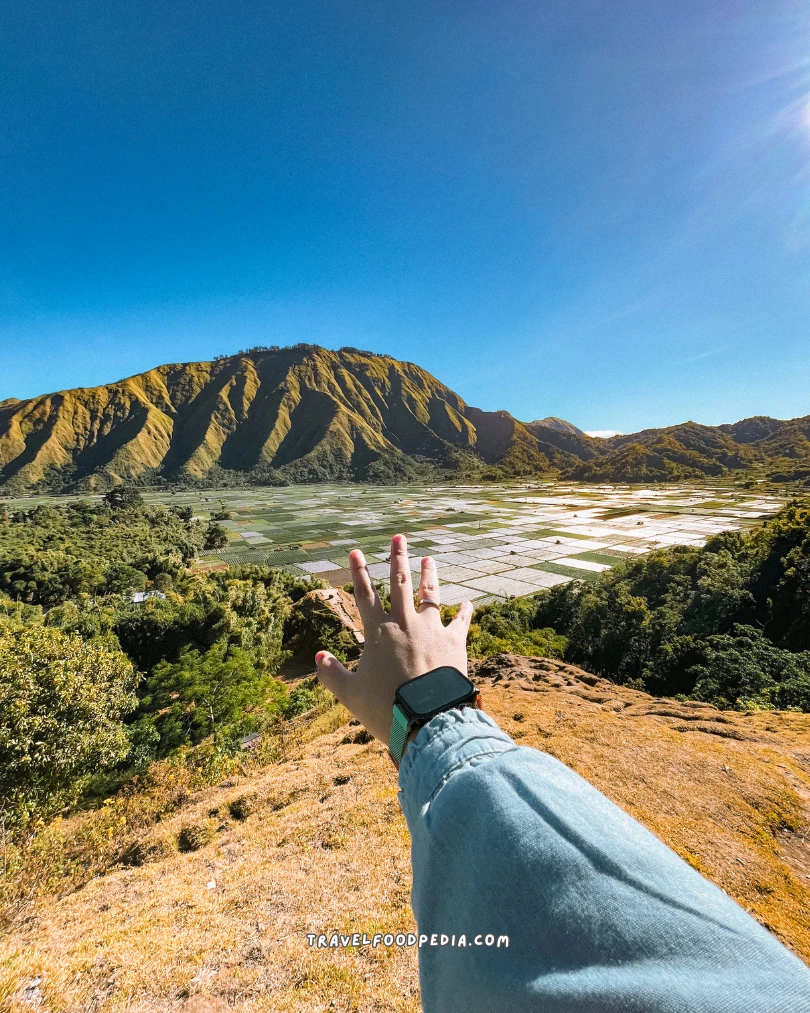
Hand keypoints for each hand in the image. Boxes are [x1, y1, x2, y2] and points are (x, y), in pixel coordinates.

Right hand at [315, 534, 472, 745]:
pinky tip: (468, 602)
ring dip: (429, 575)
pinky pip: (460, 622)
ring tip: (429, 559)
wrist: (426, 718)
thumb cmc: (385, 708)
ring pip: (430, 595)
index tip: (355, 551)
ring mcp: (432, 630)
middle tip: (399, 537)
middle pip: (400, 584)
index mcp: (378, 632)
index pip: (365, 595)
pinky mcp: (454, 643)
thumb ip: (332, 674)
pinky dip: (464, 612)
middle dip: (398, 558)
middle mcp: (405, 623)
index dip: (359, 572)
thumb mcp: (351, 694)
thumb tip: (319, 656)